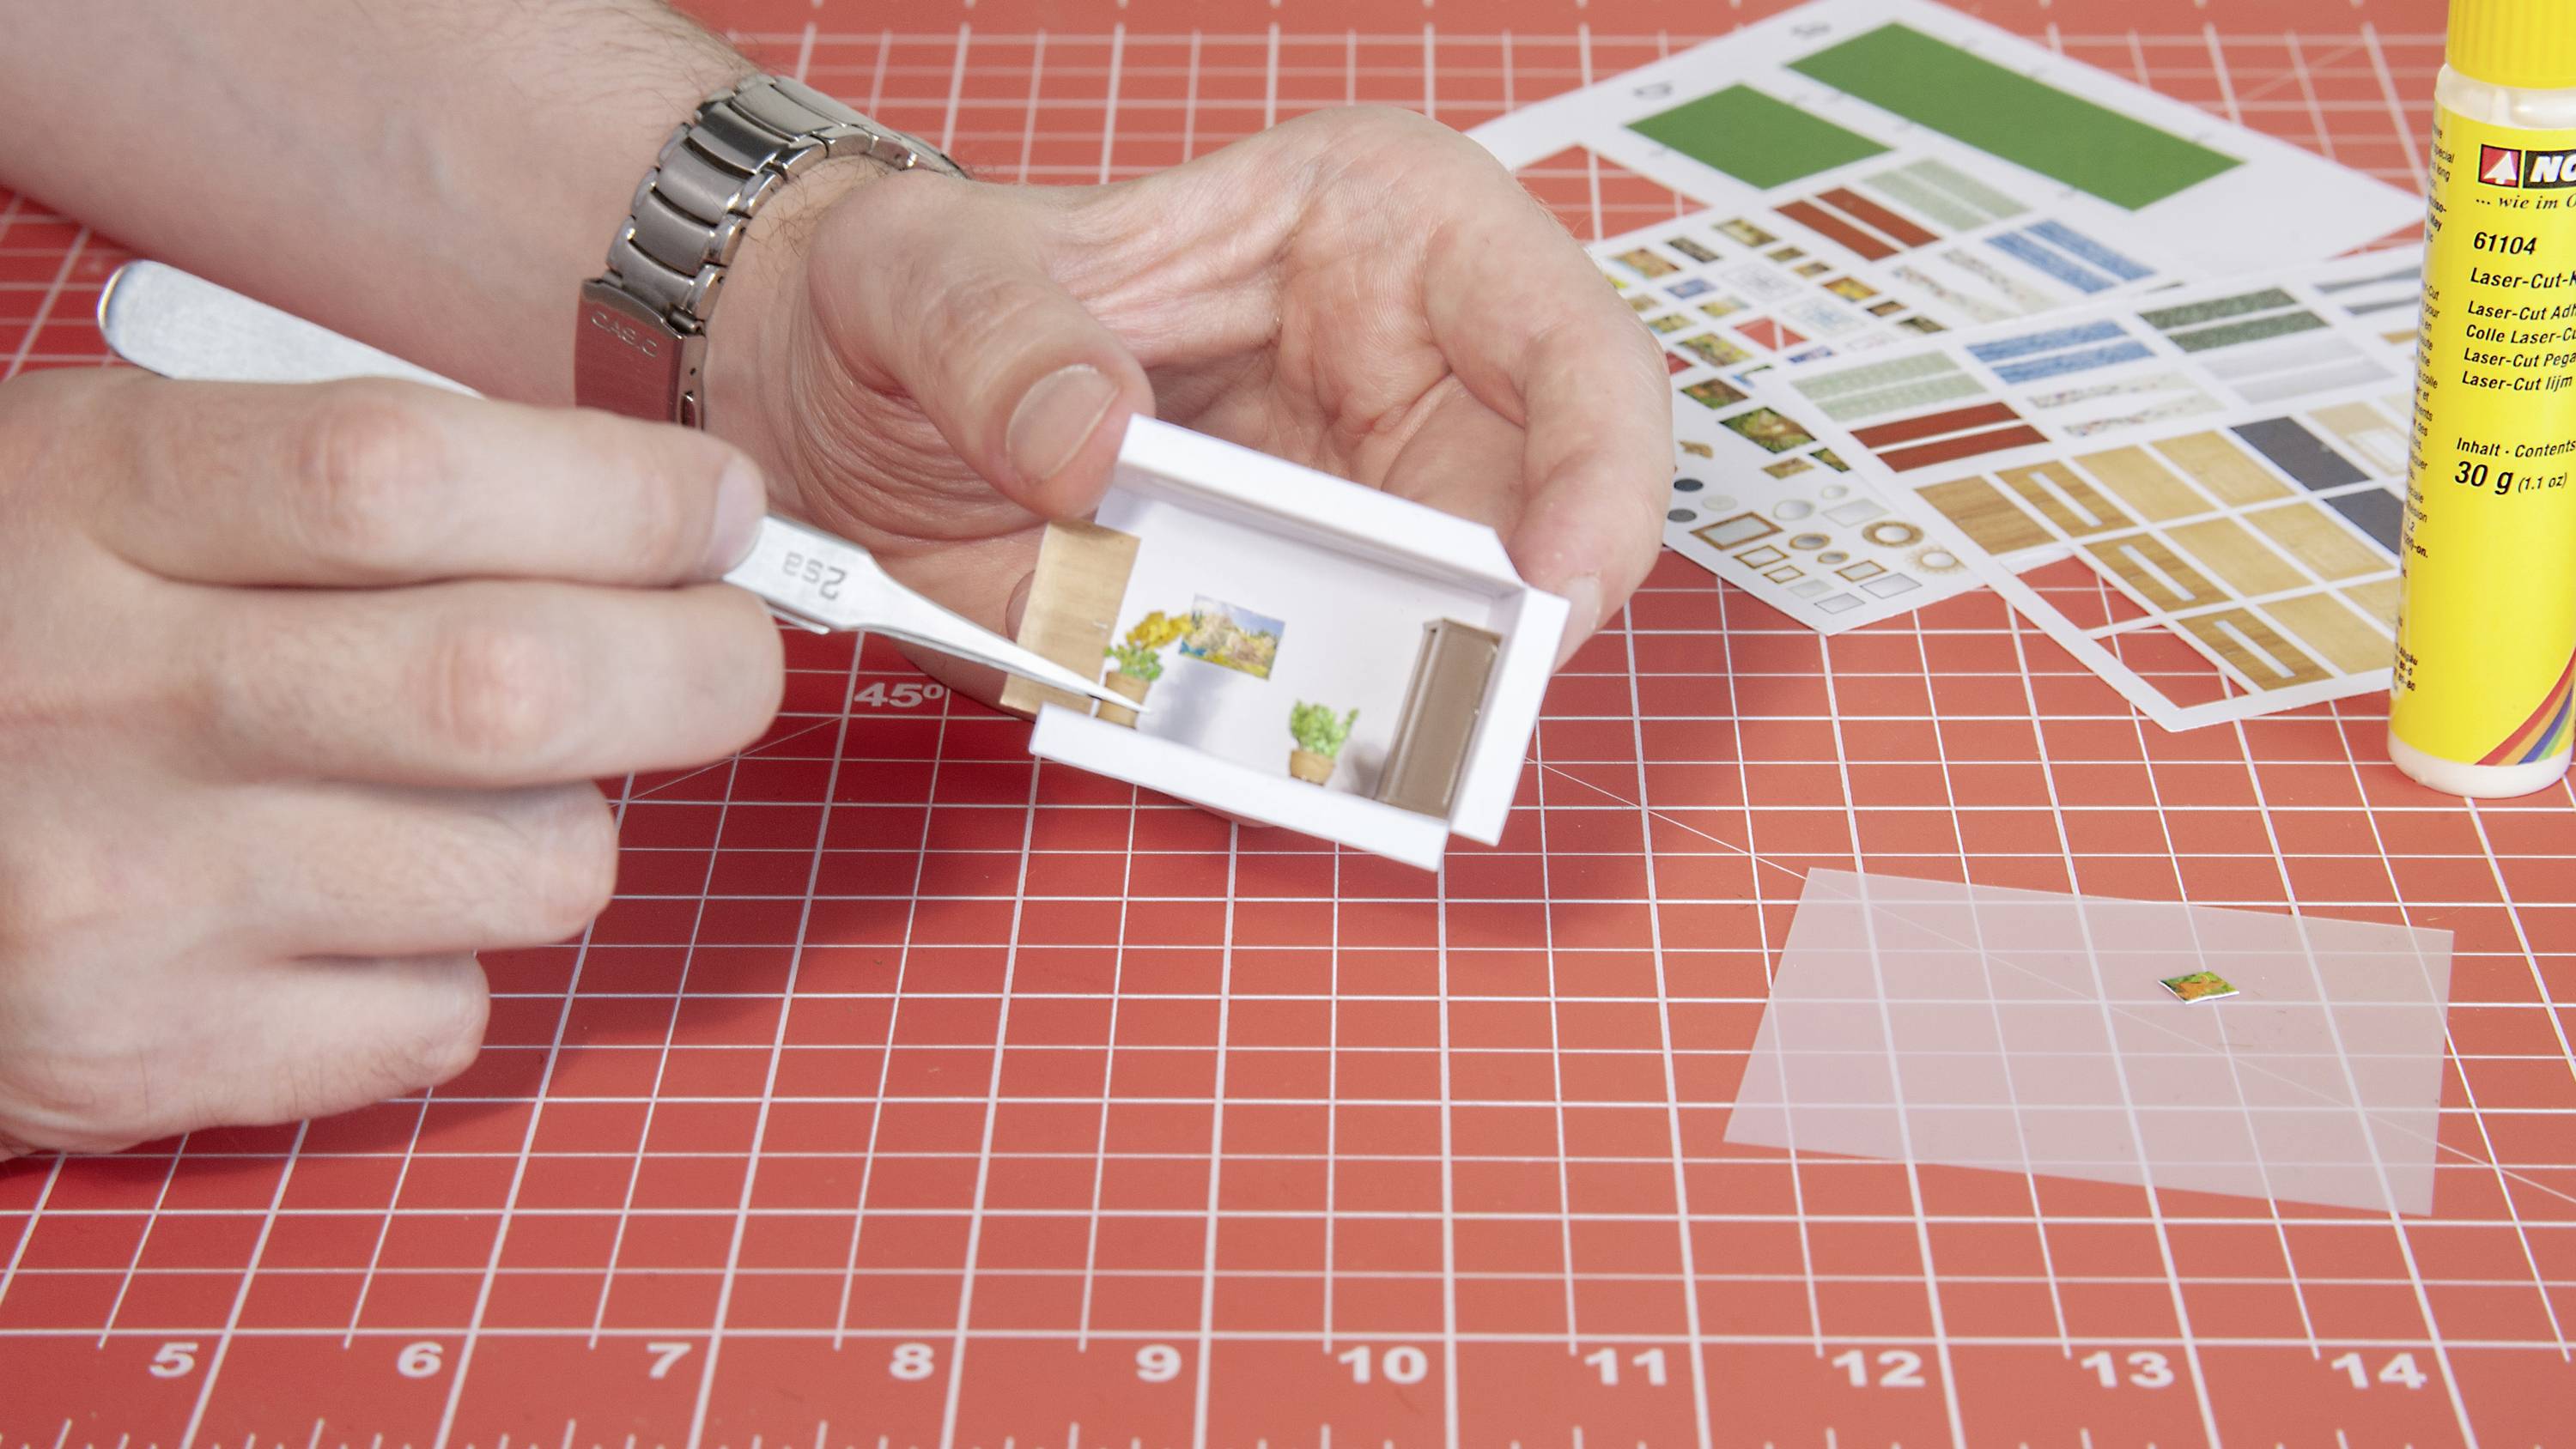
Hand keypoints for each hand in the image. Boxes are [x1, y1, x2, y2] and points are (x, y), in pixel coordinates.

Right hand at [0, 371, 782, 1154]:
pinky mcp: (149, 1057)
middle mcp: (108, 704)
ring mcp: (129, 900)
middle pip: (511, 686)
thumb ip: (364, 483)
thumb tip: (669, 520)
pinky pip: (448, 1014)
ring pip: (531, 867)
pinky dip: (456, 958)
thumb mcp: (116, 476)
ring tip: (473, 788)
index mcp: (92, 505)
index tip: (716, 505)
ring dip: (569, 821)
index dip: (618, 490)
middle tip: (727, 645)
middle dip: (701, 663)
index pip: (402, 479)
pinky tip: (357, 906)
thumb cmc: (14, 623)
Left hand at [714, 106, 1669, 696]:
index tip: (1553, 579)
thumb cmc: (906, 296)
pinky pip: (1332, 708)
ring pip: (1453, 641)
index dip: (1600, 466)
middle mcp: (1400, 378)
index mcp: (1377, 234)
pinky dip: (1298, 754)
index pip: (1565, 340)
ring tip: (1328, 755)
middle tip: (1450, 723)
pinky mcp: (1286, 624)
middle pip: (1545, 523)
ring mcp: (1352, 517)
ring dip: (1402, 712)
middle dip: (1511, 637)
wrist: (828, 407)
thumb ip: (994, 337)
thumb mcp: (915, 277)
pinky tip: (1244, 762)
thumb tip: (1097, 444)